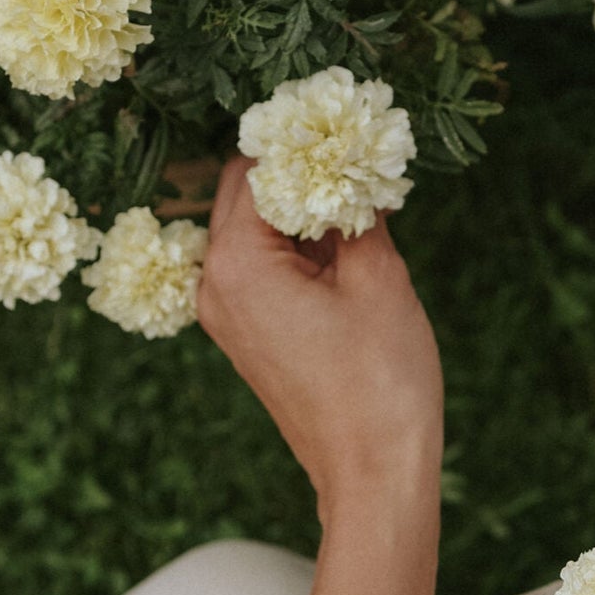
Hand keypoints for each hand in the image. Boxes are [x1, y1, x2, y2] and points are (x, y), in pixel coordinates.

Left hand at [197, 156, 443, 594]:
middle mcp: (215, 284)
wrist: (372, 476)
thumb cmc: (379, 380)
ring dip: (302, 210)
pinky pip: (264, 269)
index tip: (338, 118)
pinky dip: (299, 248)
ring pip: (256, 232)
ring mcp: (227, 314)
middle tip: (353, 150)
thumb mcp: (378, 277)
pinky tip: (350, 240)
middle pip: (243, 195)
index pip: (252, 168)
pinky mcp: (248, 336)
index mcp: (236, 263)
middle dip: (296, 170)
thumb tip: (354, 162)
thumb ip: (356, 210)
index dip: (297, 139)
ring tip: (361, 194)